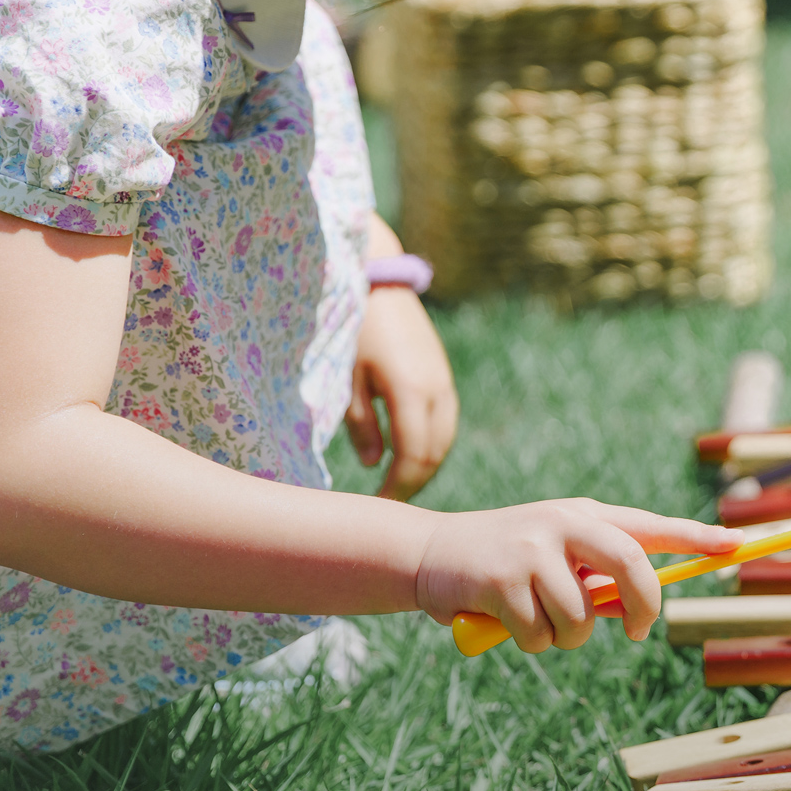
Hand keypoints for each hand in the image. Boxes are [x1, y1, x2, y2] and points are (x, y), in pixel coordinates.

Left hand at [347, 284, 457, 500]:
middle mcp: (436, 390)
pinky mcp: (442, 378)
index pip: (413, 457)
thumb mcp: (345, 378)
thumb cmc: (352, 328)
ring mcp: (444, 383)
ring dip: (424, 467)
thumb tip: (372, 464)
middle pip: (434, 454)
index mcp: (410, 391)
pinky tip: (407, 454)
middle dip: (412, 484)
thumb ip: (361, 423)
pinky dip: (430, 446)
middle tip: (385, 504)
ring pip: (444, 441)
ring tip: (395, 483)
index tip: (378, 507)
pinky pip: (444, 424)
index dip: (398, 488)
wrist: (378, 283)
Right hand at [414, 500, 744, 650]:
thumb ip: (595, 576)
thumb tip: (635, 611)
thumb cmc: (507, 564)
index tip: (735, 544)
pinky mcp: (502, 578)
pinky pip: (541, 635)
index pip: (650, 526)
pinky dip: (531, 642)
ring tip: (536, 620)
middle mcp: (563, 522)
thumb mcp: (555, 557)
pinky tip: (505, 620)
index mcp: (584, 515)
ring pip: (582, 617)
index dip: (695, 537)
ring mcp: (532, 548)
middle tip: (637, 632)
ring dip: (566, 637)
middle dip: (643, 606)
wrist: (429, 554)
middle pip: (631, 563)